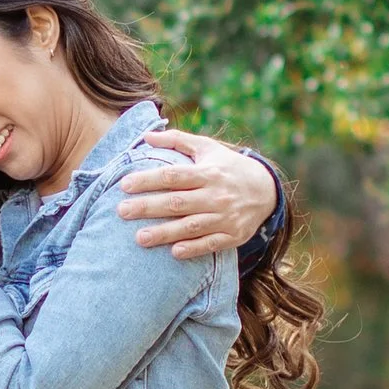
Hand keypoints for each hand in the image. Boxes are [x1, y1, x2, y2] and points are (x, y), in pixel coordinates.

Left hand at [117, 129, 280, 259]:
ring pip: (191, 226)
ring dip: (165, 233)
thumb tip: (147, 136)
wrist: (266, 190)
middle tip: (121, 211)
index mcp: (208, 172)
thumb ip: (177, 141)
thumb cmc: (228, 167)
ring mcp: (225, 217)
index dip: (148, 180)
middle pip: (177, 202)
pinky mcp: (233, 236)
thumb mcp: (208, 148)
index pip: (173, 176)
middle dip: (147, 207)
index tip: (124, 185)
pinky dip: (194, 248)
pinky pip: (211, 244)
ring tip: (139, 238)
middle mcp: (216, 195)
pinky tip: (174, 252)